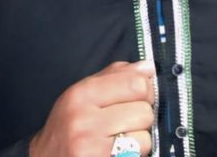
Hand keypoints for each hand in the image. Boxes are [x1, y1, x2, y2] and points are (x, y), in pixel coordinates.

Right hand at [29, 60, 154, 156]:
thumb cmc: (68, 123)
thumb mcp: (84, 91)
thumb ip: (116, 75)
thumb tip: (148, 67)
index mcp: (83, 94)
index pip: (135, 83)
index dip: (146, 89)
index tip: (140, 94)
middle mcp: (85, 120)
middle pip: (144, 111)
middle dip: (142, 116)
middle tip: (129, 119)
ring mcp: (92, 148)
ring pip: (145, 138)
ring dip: (139, 139)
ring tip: (122, 137)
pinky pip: (137, 156)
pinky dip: (134, 154)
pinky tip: (118, 151)